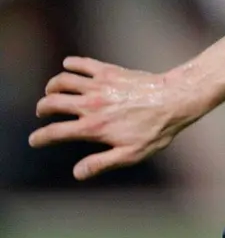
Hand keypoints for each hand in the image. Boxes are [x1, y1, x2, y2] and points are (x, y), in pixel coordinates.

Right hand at [29, 57, 196, 179]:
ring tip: (53, 92)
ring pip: (62, 80)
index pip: (55, 132)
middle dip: (42, 108)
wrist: (175, 99)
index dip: (39, 138)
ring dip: (52, 86)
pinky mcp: (109, 71)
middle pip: (51, 102)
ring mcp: (99, 85)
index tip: (35, 140)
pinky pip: (81, 63)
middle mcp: (91, 104)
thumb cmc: (156, 130)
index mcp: (93, 127)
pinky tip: (68, 66)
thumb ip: (101, 163)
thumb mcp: (131, 154)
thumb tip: (77, 173)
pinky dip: (70, 64)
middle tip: (43, 112)